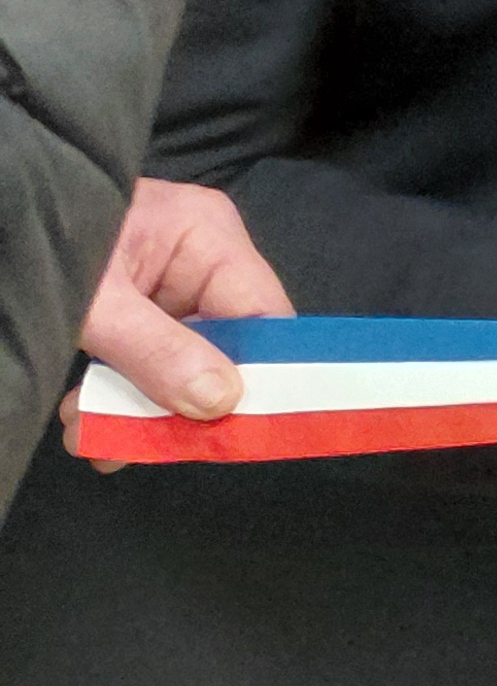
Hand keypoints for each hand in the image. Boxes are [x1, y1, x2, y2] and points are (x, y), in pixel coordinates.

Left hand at [71, 181, 292, 462]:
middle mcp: (199, 261)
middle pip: (222, 347)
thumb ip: (155, 350)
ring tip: (88, 439)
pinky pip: (146, 359)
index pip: (263, 316)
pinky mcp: (133, 308)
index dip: (258, 378)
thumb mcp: (95, 302)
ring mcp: (165, 285)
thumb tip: (221, 404)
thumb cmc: (44, 241)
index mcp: (208, 237)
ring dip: (137, 408)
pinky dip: (117, 395)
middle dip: (177, 404)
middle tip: (137, 447)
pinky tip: (85, 422)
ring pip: (180, 362)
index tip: (231, 434)